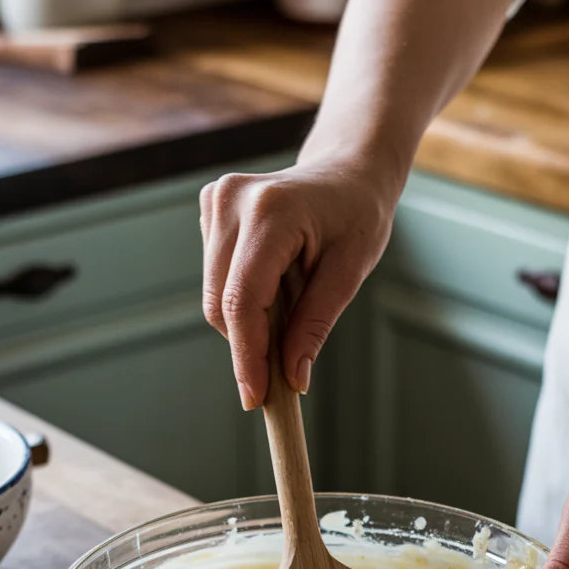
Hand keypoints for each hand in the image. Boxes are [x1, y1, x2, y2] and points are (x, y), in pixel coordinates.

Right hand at [199, 158, 395, 409]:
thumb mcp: (349, 272)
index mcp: (271, 211)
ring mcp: (216, 202)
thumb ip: (316, 324)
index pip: (243, 299)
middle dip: (247, 347)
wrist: (348, 170)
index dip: (247, 355)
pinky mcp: (211, 211)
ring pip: (215, 295)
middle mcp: (232, 200)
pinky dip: (242, 300)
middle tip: (279, 378)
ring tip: (291, 307)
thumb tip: (292, 379)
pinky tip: (276, 286)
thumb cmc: (357, 216)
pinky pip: (217, 279)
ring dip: (247, 322)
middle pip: (222, 302)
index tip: (255, 397)